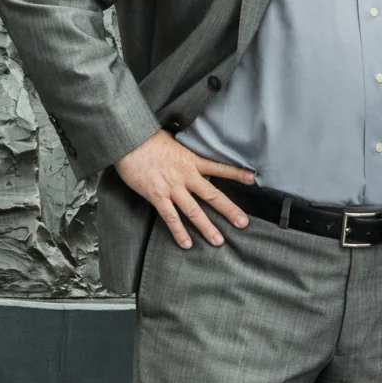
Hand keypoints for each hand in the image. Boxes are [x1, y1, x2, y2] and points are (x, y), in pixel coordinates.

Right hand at [114, 130, 254, 249]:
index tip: (252, 180)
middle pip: (212, 195)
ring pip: (194, 211)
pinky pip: (171, 218)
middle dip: (229, 210)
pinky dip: (179, 232)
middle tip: (243, 223)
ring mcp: (172, 188)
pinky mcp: (157, 196)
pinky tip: (187, 244)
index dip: (236, 173)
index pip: (219, 167)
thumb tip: (187, 150)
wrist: (128, 141)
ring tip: (219, 241)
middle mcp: (186, 176)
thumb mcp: (172, 140)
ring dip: (207, 227)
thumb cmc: (147, 138)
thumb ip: (183, 150)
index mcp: (191, 160)